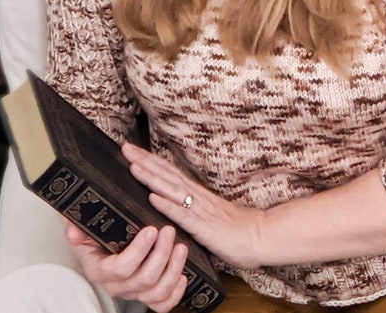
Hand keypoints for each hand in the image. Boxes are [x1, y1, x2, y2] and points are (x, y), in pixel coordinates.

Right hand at [65, 220, 188, 312]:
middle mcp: (117, 285)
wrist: (101, 248)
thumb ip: (76, 228)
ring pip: (157, 292)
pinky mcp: (147, 295)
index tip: (151, 230)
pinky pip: (163, 304)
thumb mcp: (82, 229)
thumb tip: (74, 231)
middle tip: (169, 230)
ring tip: (180, 247)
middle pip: (145, 279)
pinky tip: (183, 274)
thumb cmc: (95, 237)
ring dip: (174, 269)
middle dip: (162, 253)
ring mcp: (134, 292)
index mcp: (101, 270)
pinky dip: (176, 292)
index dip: (140, 250)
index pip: (122, 267)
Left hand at [123, 141, 265, 268]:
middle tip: (125, 148)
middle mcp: (197, 198)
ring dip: (152, 177)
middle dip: (145, 162)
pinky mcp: (205, 228)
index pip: (170, 173)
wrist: (260, 237)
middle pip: (167, 175)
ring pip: (172, 190)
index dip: (151, 162)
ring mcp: (201, 211)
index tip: (132, 151)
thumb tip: (174, 207)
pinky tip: (153, 197)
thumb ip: (193, 211)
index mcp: (197, 195)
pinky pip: (183, 215)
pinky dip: (167, 205)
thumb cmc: (237, 231)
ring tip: (134, 166)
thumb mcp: (210, 216)